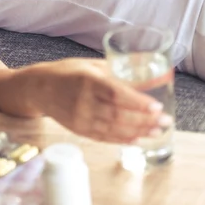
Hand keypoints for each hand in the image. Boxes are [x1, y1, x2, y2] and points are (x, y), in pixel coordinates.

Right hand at [30, 58, 171, 142]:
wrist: (38, 88)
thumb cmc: (64, 72)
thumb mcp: (88, 64)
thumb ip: (112, 70)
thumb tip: (140, 75)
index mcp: (87, 81)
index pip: (116, 94)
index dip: (138, 102)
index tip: (157, 106)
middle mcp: (83, 101)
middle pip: (119, 114)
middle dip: (145, 120)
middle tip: (165, 121)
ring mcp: (80, 118)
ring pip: (114, 128)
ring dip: (139, 132)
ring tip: (158, 131)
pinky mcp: (79, 129)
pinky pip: (104, 137)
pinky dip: (122, 139)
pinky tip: (137, 139)